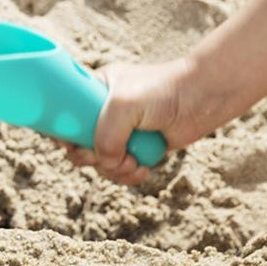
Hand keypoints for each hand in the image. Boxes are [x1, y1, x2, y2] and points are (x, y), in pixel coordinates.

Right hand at [65, 57, 224, 184]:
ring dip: (113, 170)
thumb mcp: (123, 106)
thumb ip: (105, 135)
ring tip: (132, 164)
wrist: (203, 97)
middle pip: (78, 144)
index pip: (64, 115)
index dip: (63, 133)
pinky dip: (128, 175)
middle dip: (90, 157)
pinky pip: (121, 169)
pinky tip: (142, 169)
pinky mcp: (138, 148)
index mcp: (93, 90)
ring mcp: (122, 131)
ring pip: (100, 162)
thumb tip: (104, 162)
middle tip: (103, 157)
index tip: (73, 143)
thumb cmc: (163, 91)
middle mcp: (104, 112)